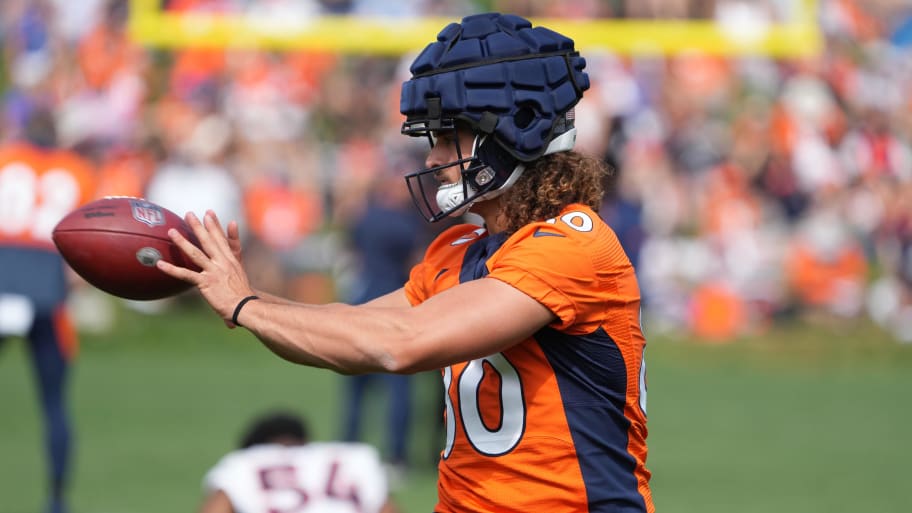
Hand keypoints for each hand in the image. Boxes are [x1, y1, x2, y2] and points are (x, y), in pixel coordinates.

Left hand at [156, 210, 254, 326]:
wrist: (245, 306)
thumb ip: (235, 266)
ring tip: (172, 231)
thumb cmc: (243, 296)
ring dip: (183, 241)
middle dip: (198, 226)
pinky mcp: (206, 282)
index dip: (214, 226)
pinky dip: (172, 270)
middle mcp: (222, 262)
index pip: (221, 239)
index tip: (208, 214)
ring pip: (195, 253)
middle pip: (208, 241)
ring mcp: (214, 271)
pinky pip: (186, 274)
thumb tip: (233, 261)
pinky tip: (160, 264)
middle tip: (189, 214)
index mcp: (230, 260)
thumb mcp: (241, 276)